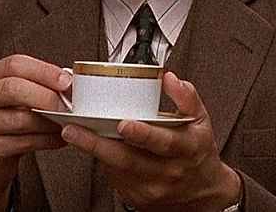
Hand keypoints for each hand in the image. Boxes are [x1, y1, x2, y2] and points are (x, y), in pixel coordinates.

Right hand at [0, 54, 70, 210]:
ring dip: (50, 122)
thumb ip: (38, 86)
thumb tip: (71, 83)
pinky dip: (46, 140)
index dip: (44, 71)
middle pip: (13, 88)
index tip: (67, 82)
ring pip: (20, 119)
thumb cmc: (9, 120)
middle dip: (47, 97)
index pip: (15, 64)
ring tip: (69, 124)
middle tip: (69, 106)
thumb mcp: (18, 98)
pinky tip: (59, 140)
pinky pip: (21, 143)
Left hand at [62, 71, 241, 211]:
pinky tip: (95, 147)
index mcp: (186, 149)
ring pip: (116, 169)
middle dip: (97, 143)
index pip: (164, 142)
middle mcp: (168, 171)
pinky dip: (103, 161)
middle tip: (74, 129)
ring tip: (74, 134)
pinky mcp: (137, 198)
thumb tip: (168, 78)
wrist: (201, 191)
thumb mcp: (201, 121)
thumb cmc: (197, 151)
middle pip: (129, 159)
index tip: (123, 124)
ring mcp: (151, 188)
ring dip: (93, 151)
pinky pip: (115, 178)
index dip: (142, 134)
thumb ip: (186, 97)